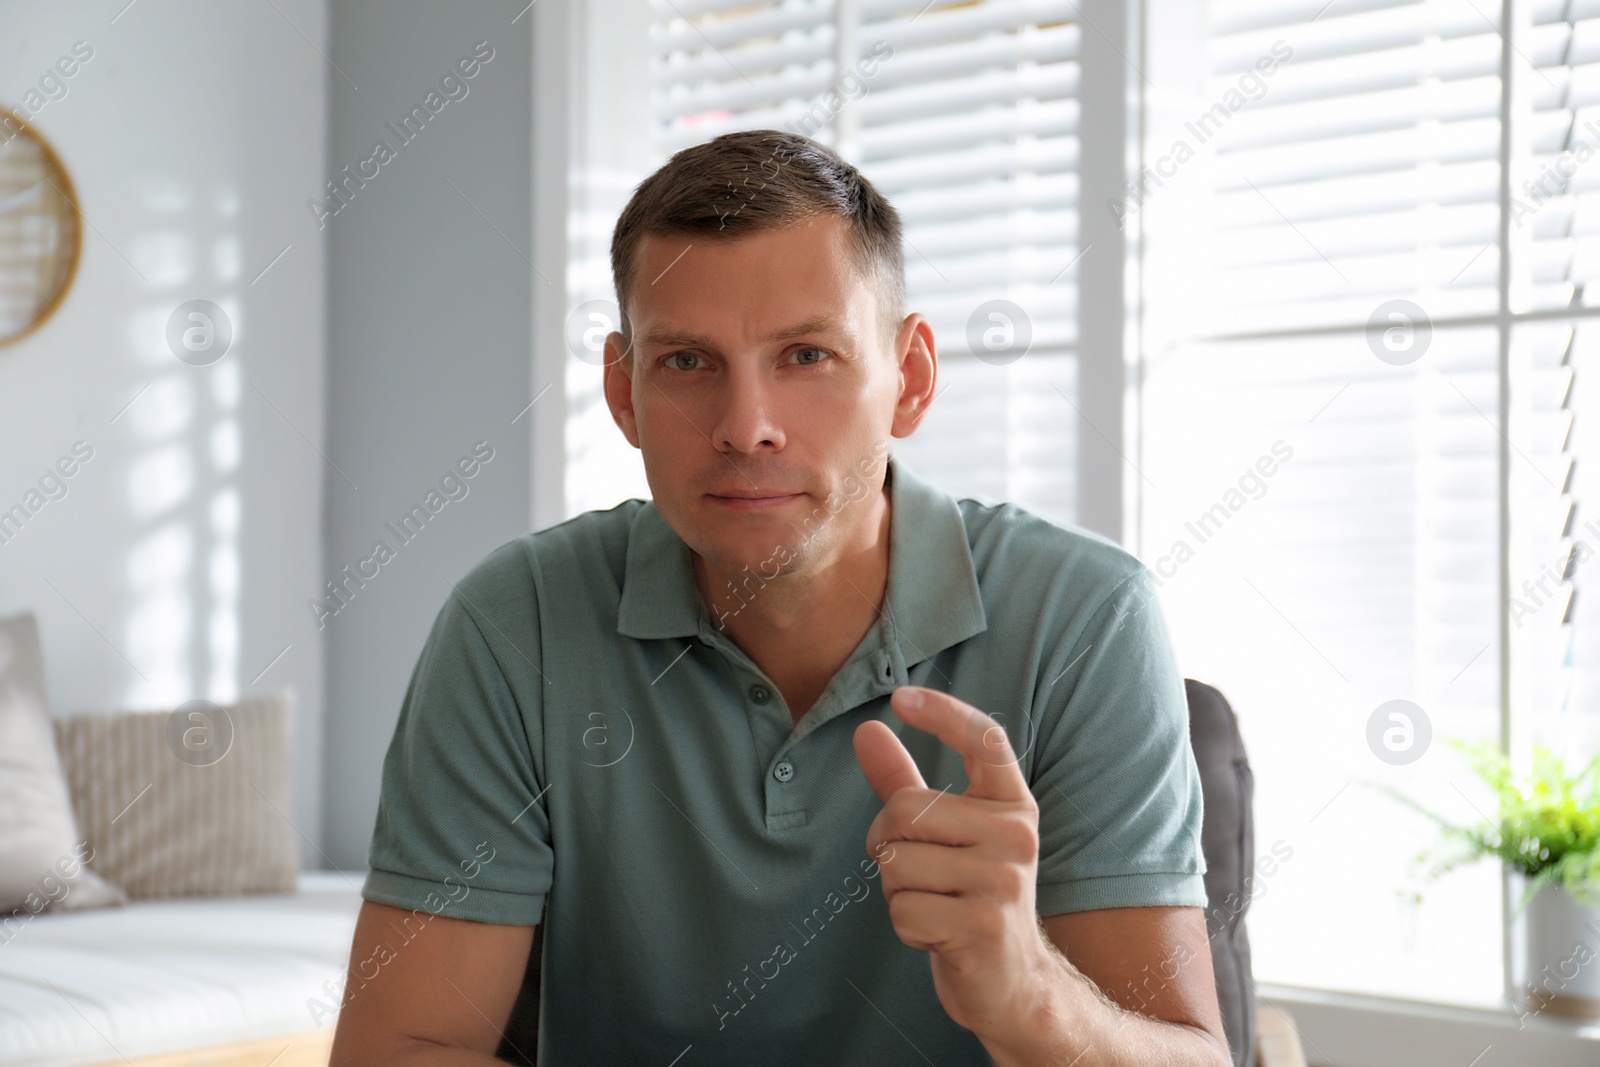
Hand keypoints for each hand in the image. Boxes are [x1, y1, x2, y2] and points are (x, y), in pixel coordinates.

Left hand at [852, 686, 1052, 1036]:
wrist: (1015, 984)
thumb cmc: (971, 899)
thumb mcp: (947, 836)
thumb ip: (905, 782)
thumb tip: (867, 730)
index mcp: (1013, 806)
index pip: (985, 741)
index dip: (943, 714)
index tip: (900, 697)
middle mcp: (1016, 836)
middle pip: (905, 809)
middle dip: (887, 843)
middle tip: (916, 872)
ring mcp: (1003, 882)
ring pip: (897, 863)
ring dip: (897, 890)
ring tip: (934, 904)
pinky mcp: (982, 927)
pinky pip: (903, 910)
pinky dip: (906, 926)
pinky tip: (938, 934)